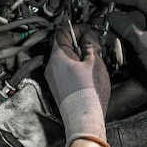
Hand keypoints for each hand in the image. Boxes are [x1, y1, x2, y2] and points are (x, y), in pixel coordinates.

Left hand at [44, 23, 110, 146]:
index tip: (89, 31)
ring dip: (80, 56)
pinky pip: (66, 71)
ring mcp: (53, 78)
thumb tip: (89, 35)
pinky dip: (77, 68)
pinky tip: (89, 75)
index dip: (77, 27)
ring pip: (66, 58)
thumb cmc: (89, 94)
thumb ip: (91, 44)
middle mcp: (51, 66)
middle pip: (64, 45)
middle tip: (95, 48)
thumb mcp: (95, 62)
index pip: (62, 30)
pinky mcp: (58, 88)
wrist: (84, 119)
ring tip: (94, 63)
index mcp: (58, 56)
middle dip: (81, 43)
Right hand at [100, 0, 146, 116]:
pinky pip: (139, 35)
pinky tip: (118, 41)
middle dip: (118, 14)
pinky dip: (128, 36)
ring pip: (136, 24)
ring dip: (121, 27)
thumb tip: (113, 17)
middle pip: (135, 11)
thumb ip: (126, 27)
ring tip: (108, 32)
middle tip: (104, 19)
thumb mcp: (143, 42)